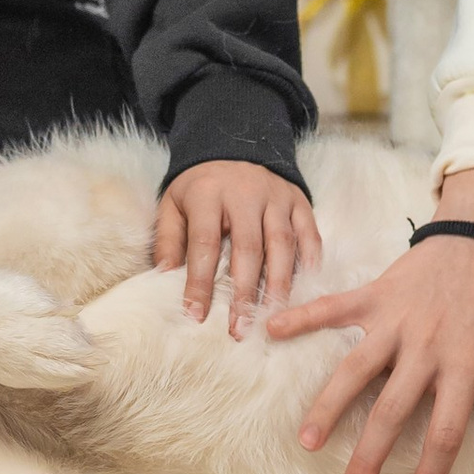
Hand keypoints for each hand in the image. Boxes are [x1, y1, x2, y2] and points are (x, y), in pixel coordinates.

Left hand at [153, 163, 321, 333]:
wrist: (234, 145)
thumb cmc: (200, 187)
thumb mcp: (173, 204)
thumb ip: (168, 239)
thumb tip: (164, 277)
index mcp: (208, 194)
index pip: (204, 242)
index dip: (200, 282)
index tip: (196, 316)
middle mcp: (246, 193)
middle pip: (248, 247)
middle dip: (244, 292)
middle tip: (239, 329)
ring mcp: (277, 196)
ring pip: (282, 244)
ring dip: (278, 285)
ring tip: (272, 319)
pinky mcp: (299, 201)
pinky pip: (309, 235)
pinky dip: (309, 264)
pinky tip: (303, 292)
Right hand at [267, 167, 473, 473]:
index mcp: (464, 364)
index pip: (446, 429)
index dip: (432, 468)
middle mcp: (425, 346)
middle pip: (391, 410)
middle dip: (369, 455)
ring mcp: (396, 320)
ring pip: (355, 369)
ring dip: (328, 406)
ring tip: (307, 442)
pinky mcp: (376, 295)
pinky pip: (334, 307)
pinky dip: (302, 317)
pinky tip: (272, 330)